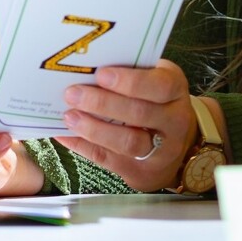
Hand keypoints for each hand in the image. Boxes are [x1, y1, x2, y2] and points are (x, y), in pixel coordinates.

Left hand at [55, 60, 195, 190]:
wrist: (176, 142)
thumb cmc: (155, 99)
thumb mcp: (153, 79)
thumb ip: (130, 72)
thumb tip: (87, 69)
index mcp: (176, 91)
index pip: (159, 86)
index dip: (130, 81)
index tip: (100, 74)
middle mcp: (175, 122)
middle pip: (139, 114)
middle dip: (102, 103)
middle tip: (72, 94)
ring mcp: (162, 151)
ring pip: (128, 142)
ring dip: (94, 129)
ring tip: (69, 116)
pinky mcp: (143, 172)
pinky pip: (109, 160)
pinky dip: (84, 147)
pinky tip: (65, 135)